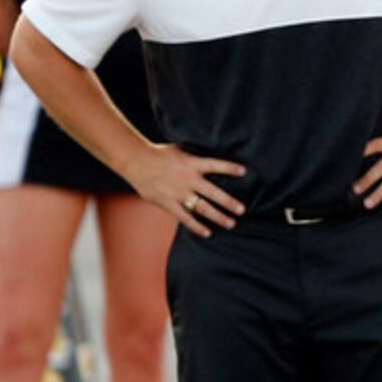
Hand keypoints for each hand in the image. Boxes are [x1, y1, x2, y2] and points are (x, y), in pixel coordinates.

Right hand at [131, 144, 245, 237]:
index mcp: (192, 164)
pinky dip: (196, 226)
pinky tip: (208, 233)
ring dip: (218, 217)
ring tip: (232, 224)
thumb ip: (197, 155)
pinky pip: (185, 217)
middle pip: (213, 193)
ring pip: (202, 208)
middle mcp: (188, 179)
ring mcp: (179, 193)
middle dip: (229, 202)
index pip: (216, 165)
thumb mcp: (181, 150)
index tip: (244, 172)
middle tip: (242, 210)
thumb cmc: (160, 154)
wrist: (136, 162)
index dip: (230, 168)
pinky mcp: (168, 203)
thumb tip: (213, 149)